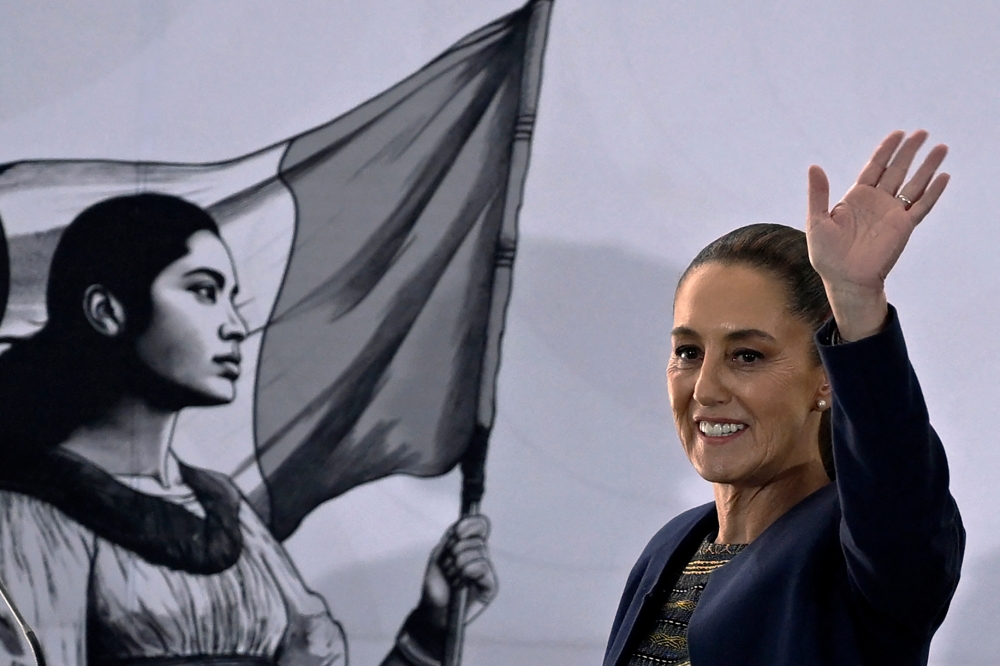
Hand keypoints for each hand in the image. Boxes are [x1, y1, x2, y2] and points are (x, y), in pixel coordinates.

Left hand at [416, 515, 496, 628]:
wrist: (433, 611)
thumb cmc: (435, 585)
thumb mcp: (438, 556)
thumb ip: (449, 539)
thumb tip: (460, 525)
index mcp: (469, 546)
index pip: (480, 526)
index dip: (472, 524)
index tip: (457, 532)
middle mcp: (480, 557)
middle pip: (477, 539)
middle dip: (456, 550)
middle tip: (447, 566)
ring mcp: (486, 571)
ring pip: (479, 552)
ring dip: (458, 563)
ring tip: (451, 577)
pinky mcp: (490, 586)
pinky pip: (483, 567)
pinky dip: (468, 571)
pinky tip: (460, 582)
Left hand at [806, 130, 949, 339]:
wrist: (845, 280)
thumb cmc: (827, 255)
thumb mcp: (817, 220)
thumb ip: (818, 194)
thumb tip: (814, 166)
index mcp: (856, 198)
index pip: (875, 167)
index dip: (886, 150)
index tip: (898, 134)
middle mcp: (877, 202)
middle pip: (897, 170)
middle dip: (909, 151)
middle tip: (922, 133)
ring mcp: (892, 214)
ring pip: (914, 184)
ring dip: (927, 167)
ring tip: (941, 147)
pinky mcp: (904, 227)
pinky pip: (922, 206)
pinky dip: (933, 192)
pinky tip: (943, 176)